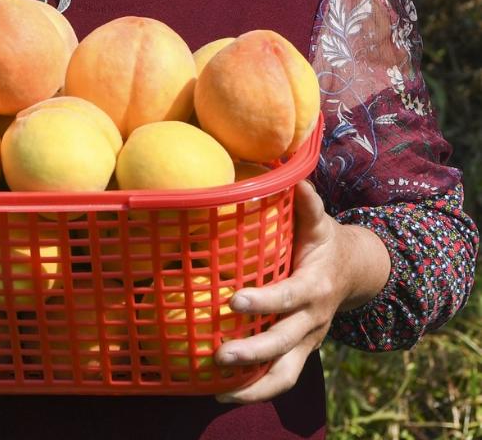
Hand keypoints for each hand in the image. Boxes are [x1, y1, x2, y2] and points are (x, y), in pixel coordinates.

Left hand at [213, 180, 389, 403]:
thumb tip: (295, 177)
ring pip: (285, 373)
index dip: (264, 302)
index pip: (289, 297)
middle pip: (284, 343)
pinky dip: (254, 391)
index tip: (234, 300)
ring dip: (253, 386)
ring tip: (218, 390)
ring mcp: (308, 341)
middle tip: (218, 354)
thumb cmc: (325, 241)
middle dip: (252, 353)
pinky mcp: (301, 353)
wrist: (355, 273)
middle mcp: (314, 319)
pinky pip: (280, 379)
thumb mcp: (320, 221)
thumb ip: (308, 202)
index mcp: (315, 285)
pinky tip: (222, 394)